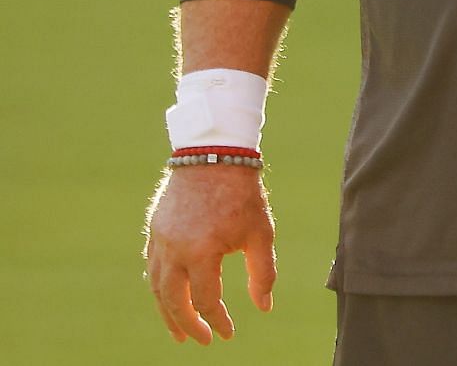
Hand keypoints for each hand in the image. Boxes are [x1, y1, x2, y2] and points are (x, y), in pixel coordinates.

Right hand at [144, 165, 276, 344]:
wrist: (215, 156)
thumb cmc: (243, 195)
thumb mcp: (261, 233)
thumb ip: (262, 272)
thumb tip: (264, 307)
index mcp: (201, 252)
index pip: (205, 300)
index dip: (217, 321)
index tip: (228, 333)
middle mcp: (174, 251)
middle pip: (173, 301)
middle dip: (187, 325)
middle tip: (200, 341)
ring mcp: (160, 241)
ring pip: (157, 288)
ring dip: (167, 312)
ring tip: (179, 331)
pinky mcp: (154, 231)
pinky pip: (152, 269)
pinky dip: (160, 288)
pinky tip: (169, 298)